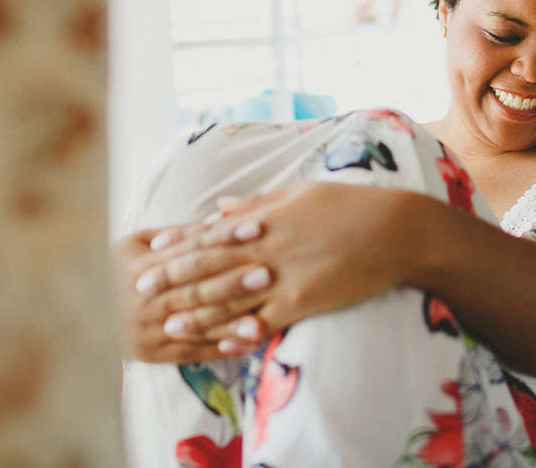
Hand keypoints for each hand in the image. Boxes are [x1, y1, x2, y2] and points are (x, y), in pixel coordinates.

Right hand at [116, 215, 272, 362]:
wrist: (79, 314)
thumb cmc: (116, 269)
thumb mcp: (136, 244)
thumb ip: (177, 235)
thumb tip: (220, 219)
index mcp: (141, 267)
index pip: (191, 250)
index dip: (225, 238)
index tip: (256, 228)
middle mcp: (145, 300)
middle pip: (196, 289)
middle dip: (232, 281)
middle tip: (266, 272)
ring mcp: (148, 331)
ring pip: (198, 325)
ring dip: (233, 322)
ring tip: (264, 318)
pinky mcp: (153, 355)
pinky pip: (193, 353)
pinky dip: (222, 349)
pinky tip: (249, 344)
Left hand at [153, 182, 426, 337]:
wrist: (396, 230)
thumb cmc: (349, 206)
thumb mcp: (299, 193)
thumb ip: (256, 204)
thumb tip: (220, 208)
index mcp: (265, 218)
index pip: (211, 232)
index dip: (179, 241)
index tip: (151, 248)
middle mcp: (268, 247)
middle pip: (211, 265)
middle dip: (174, 277)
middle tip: (140, 288)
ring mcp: (285, 276)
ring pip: (231, 298)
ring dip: (197, 310)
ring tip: (168, 320)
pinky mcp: (304, 302)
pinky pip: (265, 321)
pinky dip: (241, 332)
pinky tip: (219, 343)